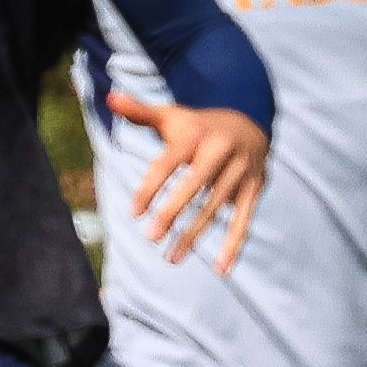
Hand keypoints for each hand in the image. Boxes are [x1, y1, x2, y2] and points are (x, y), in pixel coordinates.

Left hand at [96, 88, 268, 267]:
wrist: (252, 118)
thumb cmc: (199, 125)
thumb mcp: (172, 116)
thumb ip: (141, 112)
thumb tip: (110, 96)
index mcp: (196, 134)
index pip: (169, 162)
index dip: (151, 187)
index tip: (133, 214)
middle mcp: (221, 150)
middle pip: (196, 184)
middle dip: (174, 211)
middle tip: (151, 237)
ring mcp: (242, 169)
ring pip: (217, 205)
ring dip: (196, 233)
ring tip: (172, 258)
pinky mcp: (256, 186)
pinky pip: (245, 219)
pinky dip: (234, 244)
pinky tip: (222, 270)